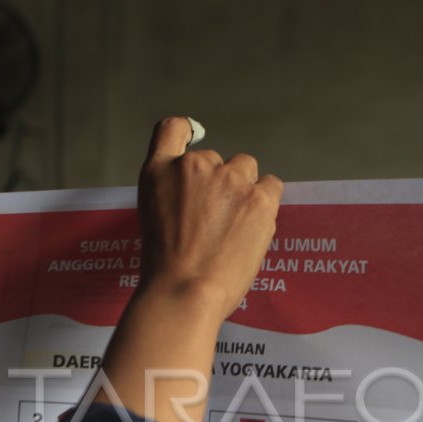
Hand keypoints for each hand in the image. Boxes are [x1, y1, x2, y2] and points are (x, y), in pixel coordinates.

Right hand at [136, 116, 281, 319]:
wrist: (185, 291)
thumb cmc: (165, 266)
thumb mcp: (152, 217)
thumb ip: (173, 193)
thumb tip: (199, 193)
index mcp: (160, 170)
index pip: (173, 128)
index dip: (187, 132)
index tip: (194, 143)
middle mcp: (194, 165)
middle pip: (216, 160)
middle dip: (216, 183)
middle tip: (212, 222)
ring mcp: (229, 179)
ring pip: (245, 168)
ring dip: (242, 188)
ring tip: (234, 225)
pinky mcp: (258, 197)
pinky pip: (270, 185)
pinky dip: (265, 201)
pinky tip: (253, 225)